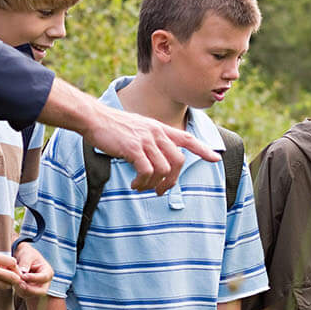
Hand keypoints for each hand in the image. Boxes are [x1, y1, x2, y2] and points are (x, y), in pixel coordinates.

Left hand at [15, 240, 52, 295]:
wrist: (22, 258)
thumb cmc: (27, 254)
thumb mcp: (27, 255)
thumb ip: (25, 262)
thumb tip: (23, 272)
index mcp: (48, 272)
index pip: (43, 278)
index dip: (33, 278)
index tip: (23, 275)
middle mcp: (45, 283)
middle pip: (41, 292)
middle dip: (29, 289)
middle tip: (19, 283)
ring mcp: (37, 288)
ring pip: (31, 295)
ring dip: (21, 289)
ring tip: (14, 279)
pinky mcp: (29, 291)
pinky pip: (24, 294)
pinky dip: (18, 290)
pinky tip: (13, 282)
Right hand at [79, 102, 215, 193]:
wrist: (94, 118)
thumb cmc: (113, 126)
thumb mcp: (138, 128)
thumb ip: (151, 140)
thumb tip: (156, 160)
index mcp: (159, 128)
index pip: (187, 138)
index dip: (202, 149)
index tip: (215, 159)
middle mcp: (156, 133)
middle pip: (178, 161)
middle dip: (172, 181)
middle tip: (160, 191)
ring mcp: (146, 140)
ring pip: (163, 170)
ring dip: (153, 184)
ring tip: (141, 187)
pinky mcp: (134, 149)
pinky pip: (147, 172)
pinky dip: (143, 182)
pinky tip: (134, 184)